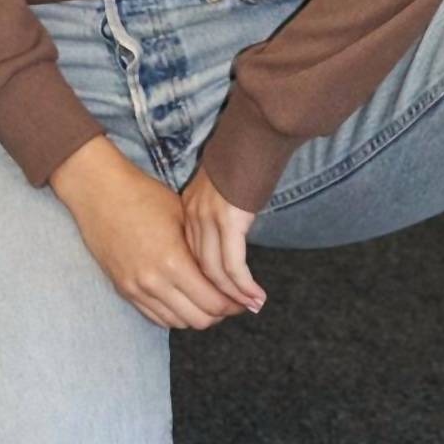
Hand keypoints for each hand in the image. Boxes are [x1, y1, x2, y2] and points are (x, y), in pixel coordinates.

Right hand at [49, 136, 247, 330]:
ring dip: (197, 316)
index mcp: (174, 262)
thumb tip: (226, 276)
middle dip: (220, 314)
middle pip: (199, 319)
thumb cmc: (144, 196)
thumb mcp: (183, 219)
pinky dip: (174, 315)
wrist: (99, 192)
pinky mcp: (123, 289)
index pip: (213, 302)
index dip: (233, 304)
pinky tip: (184, 301)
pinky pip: (155, 317)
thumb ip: (203, 252)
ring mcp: (136, 289)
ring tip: (207, 302)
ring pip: (177, 322)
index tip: (242, 298)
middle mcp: (154, 282)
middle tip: (230, 303)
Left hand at [179, 164, 265, 314]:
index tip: (218, 296)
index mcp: (187, 209)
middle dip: (218, 293)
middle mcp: (193, 217)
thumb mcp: (221, 187)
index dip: (204, 278)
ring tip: (250, 307)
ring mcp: (208, 220)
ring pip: (215, 272)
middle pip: (199, 268)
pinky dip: (244, 285)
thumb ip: (217, 209)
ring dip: (234, 295)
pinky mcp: (229, 222)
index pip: (190, 254)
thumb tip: (229, 226)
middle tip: (235, 310)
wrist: (253, 133)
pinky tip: (255, 296)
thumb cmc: (243, 156)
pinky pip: (233, 266)